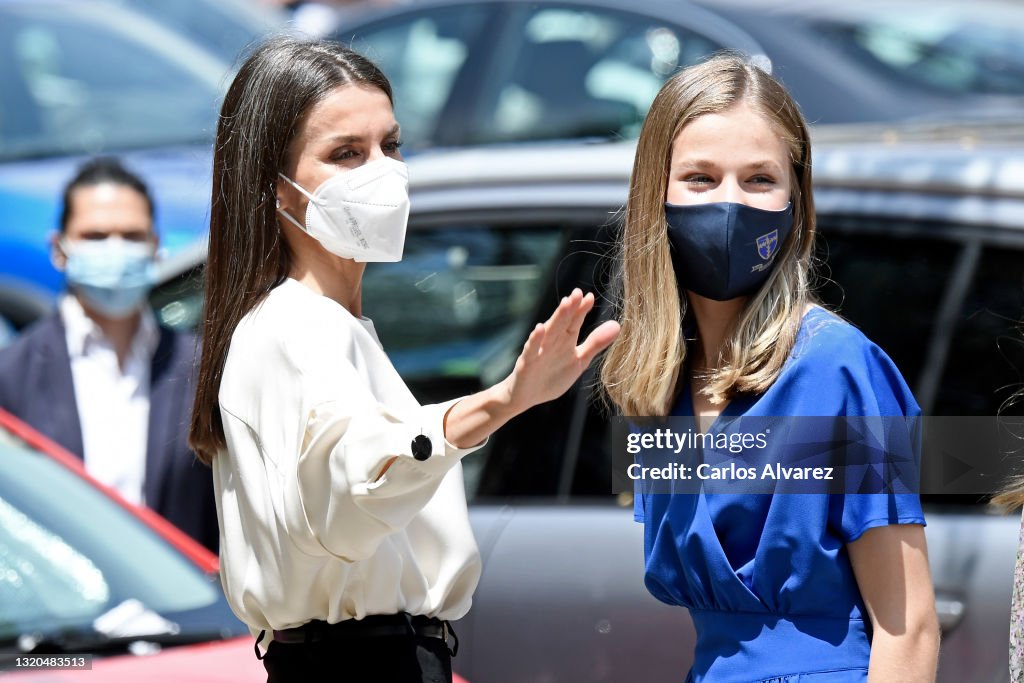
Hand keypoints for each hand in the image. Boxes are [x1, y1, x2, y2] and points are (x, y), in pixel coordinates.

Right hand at [502, 288, 619, 412]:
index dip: (581, 310)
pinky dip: (535, 340)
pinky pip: (531, 350)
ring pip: (549, 332)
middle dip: (570, 309)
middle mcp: (552, 342)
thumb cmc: (553, 376)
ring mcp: (539, 351)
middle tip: (578, 293)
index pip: (574, 322)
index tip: (590, 297)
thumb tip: (617, 325)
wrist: (526, 396)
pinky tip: (539, 328)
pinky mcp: (527, 363)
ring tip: (565, 303)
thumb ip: (596, 343)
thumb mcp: (579, 360)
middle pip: (562, 323)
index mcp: (565, 341)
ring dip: (557, 318)